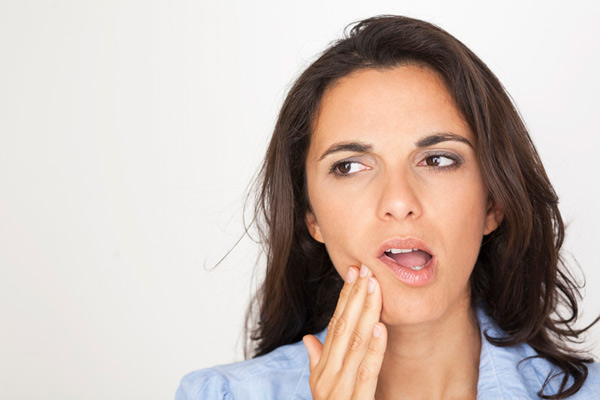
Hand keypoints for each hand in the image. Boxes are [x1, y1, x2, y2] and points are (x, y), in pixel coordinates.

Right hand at [303, 264, 386, 399]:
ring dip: (365, 313)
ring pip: (353, 344)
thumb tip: (309, 338)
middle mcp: (327, 376)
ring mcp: (339, 390)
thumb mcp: (323, 389)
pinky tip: (379, 327)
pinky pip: (366, 372)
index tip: (354, 274)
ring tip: (374, 288)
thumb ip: (317, 362)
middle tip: (365, 270)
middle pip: (342, 329)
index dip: (344, 299)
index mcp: (322, 370)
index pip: (334, 326)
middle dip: (355, 298)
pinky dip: (373, 348)